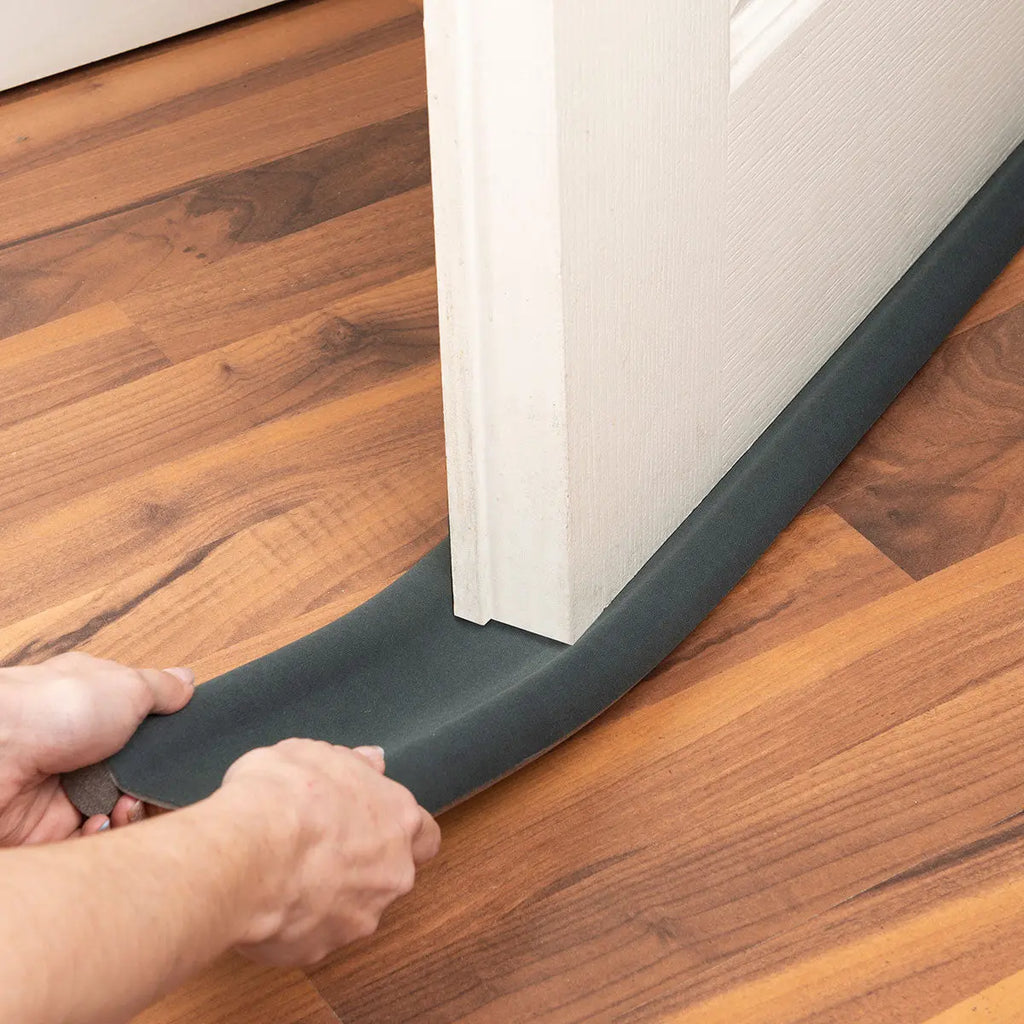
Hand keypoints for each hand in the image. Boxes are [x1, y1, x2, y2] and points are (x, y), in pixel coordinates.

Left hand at [0, 652, 193, 844]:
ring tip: (125, 807)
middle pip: (137, 778)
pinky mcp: (49, 831)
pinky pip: (91, 845)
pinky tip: (98, 822)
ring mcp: (66, 791)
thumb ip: (162, 689)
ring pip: (118, 815)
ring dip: (131, 816)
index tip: (186, 757)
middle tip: (155, 789)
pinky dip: (101, 838)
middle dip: (153, 789)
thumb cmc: (55, 708)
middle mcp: (83, 750)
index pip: (146, 732)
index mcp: (99, 710)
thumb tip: (187, 682)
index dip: (168, 747)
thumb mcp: (126, 686)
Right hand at [214, 738, 439, 964]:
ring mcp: (359, 916)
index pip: (424, 835)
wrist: (245, 854)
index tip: (374, 824)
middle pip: (392, 874)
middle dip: (366, 866)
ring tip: (287, 872)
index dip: (401, 832)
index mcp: (398, 820)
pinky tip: (269, 898)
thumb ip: (352, 763)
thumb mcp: (315, 753)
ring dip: (330, 895)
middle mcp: (391, 872)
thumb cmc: (283, 795)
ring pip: (354, 908)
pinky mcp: (320, 949)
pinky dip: (295, 920)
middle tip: (325, 849)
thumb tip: (371, 761)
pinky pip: (312, 933)